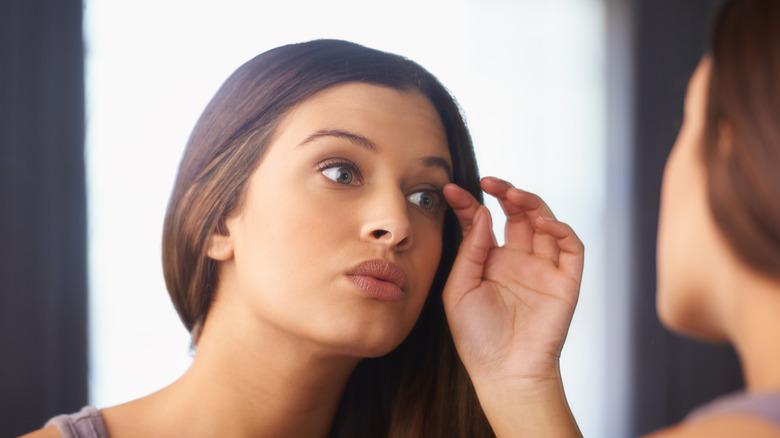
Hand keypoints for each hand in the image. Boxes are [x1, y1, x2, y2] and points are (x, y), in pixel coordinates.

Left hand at [442, 177, 583, 435]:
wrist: (504, 372)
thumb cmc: (476, 336)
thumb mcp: (459, 288)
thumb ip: (471, 249)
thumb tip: (483, 213)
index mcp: (490, 262)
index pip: (482, 222)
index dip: (469, 203)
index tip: (451, 190)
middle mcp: (518, 260)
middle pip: (518, 215)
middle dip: (505, 193)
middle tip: (490, 182)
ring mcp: (543, 269)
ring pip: (545, 222)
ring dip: (531, 203)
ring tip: (512, 195)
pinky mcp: (565, 281)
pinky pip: (571, 247)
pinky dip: (561, 229)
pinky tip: (541, 222)